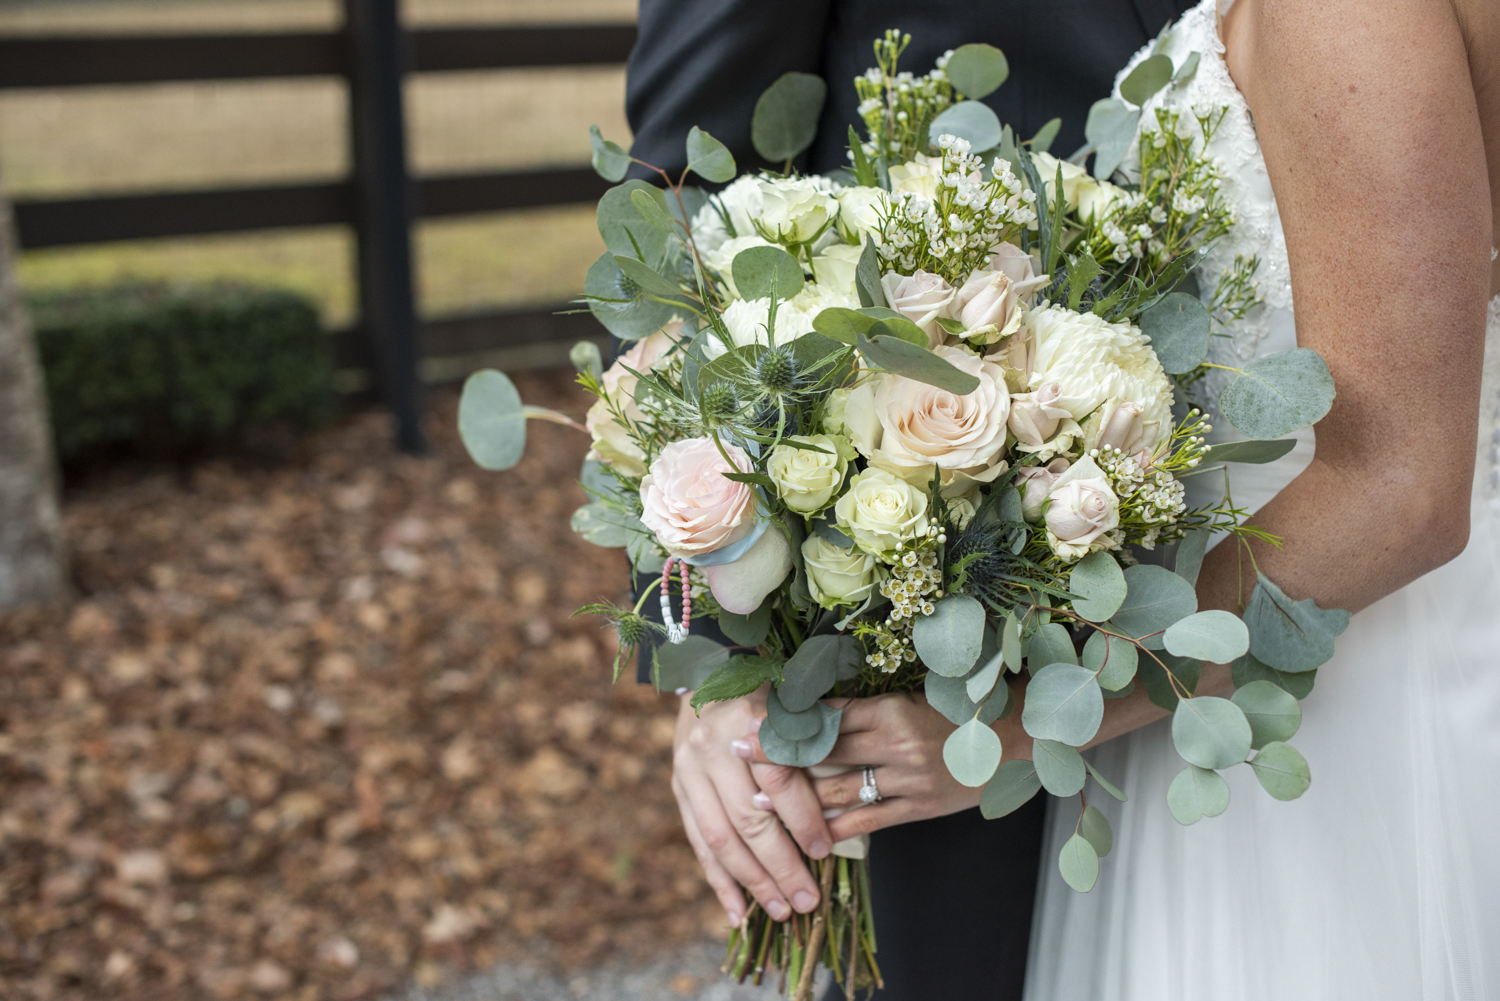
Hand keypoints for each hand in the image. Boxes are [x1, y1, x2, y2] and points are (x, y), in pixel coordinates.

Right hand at [669, 690, 834, 926]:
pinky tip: (739, 914)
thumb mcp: (794, 708)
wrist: (709, 678)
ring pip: (720, 838)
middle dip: (779, 865)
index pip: (776, 778)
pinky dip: (719, 882)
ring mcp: (688, 770)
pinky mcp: (678, 790)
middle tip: (806, 900)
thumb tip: (847, 798)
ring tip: (780, 911)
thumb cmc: (769, 698)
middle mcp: (712, 746)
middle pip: (747, 817)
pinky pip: (698, 843)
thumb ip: (814, 745)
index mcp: (748, 719)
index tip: (824, 851)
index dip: (802, 818)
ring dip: (751, 882)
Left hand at [745, 687, 1031, 841]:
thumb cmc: (954, 712)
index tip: (748, 720)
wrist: (1012, 739)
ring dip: (795, 798)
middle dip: (776, 754)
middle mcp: (895, 743)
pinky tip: (805, 837)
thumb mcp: (907, 699)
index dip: (784, 720)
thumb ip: (862, 709)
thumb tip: (807, 711)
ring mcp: (907, 780)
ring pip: (838, 790)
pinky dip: (833, 830)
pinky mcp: (918, 808)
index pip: (824, 716)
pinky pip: (866, 822)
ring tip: (756, 802)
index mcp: (889, 708)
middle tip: (734, 753)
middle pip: (822, 751)